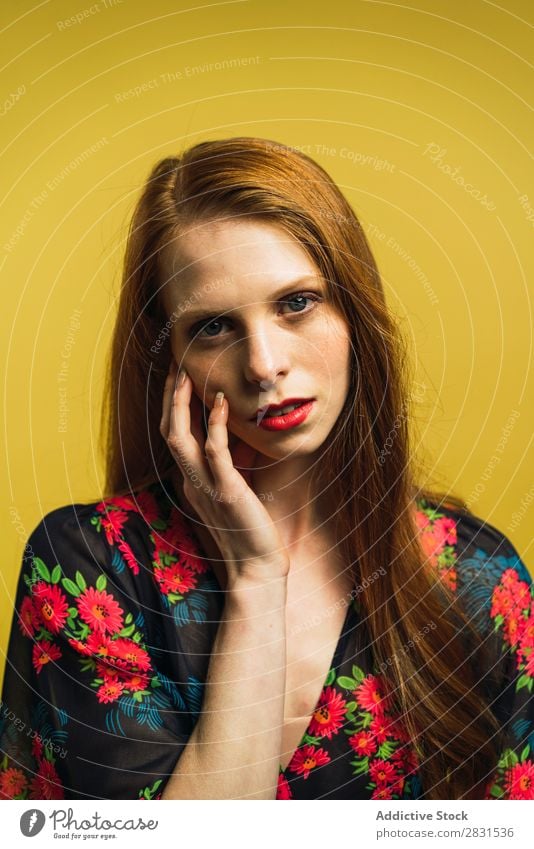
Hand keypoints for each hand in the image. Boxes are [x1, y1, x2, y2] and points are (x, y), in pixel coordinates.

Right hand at [160, 359, 289, 582]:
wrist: (257, 570)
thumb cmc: (251, 531)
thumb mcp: (236, 490)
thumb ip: (231, 464)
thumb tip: (238, 436)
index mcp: (192, 480)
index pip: (173, 435)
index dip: (172, 405)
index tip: (178, 377)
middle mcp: (191, 481)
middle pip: (168, 430)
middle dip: (170, 397)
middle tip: (175, 365)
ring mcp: (204, 487)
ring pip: (180, 438)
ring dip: (182, 404)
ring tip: (187, 375)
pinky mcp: (226, 492)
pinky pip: (215, 453)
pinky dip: (217, 425)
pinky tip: (222, 402)